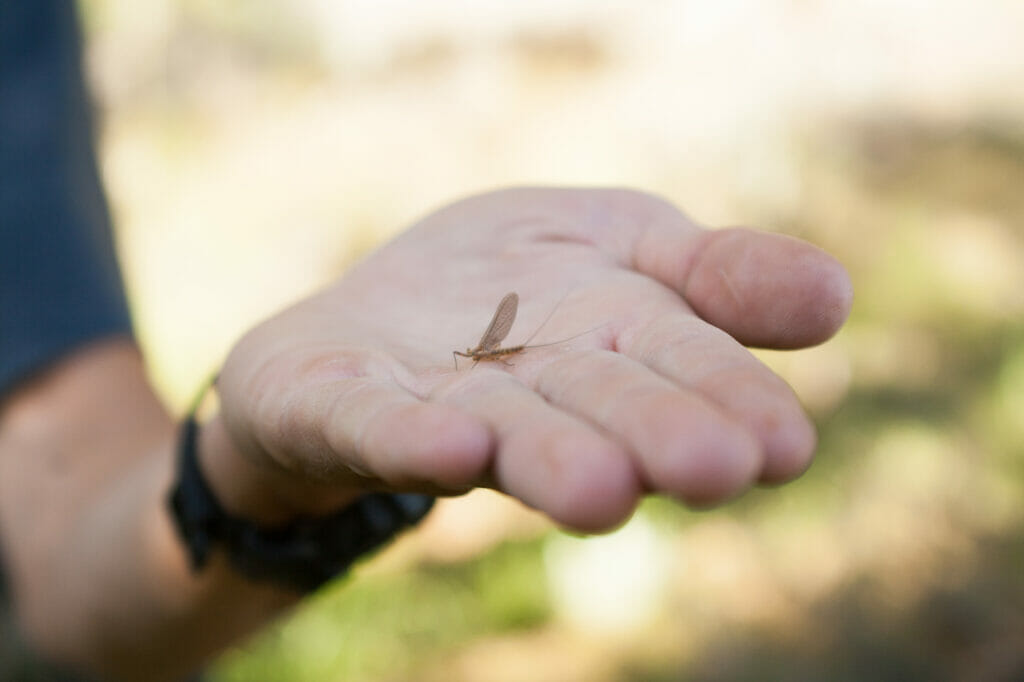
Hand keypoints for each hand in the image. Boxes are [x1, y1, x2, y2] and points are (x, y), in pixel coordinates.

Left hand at [208, 187, 851, 531]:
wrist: (375, 317)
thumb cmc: (515, 284)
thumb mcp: (623, 242)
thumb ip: (714, 272)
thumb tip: (832, 295)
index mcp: (611, 342)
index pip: (683, 365)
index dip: (731, 400)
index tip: (782, 445)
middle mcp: (534, 389)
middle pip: (599, 406)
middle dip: (652, 432)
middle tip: (711, 468)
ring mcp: (436, 404)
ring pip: (502, 432)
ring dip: (551, 458)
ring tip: (599, 489)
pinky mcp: (344, 407)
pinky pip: (374, 425)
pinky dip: (410, 439)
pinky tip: (452, 449)